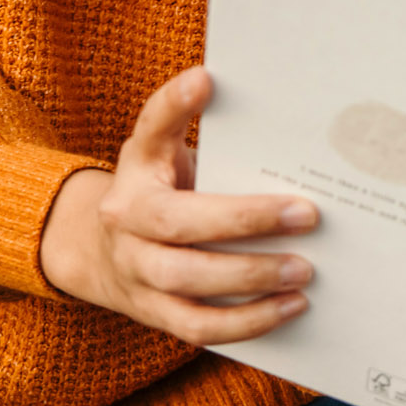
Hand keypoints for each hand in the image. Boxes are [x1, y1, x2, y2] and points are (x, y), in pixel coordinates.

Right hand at [39, 66, 318, 343]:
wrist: (97, 250)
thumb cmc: (152, 188)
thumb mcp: (157, 149)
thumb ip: (182, 119)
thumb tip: (211, 78)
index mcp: (134, 175)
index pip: (150, 135)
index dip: (174, 106)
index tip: (205, 80)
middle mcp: (126, 226)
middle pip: (180, 226)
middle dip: (247, 220)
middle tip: (308, 214)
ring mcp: (136, 275)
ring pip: (189, 285)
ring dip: (252, 281)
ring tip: (305, 272)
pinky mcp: (154, 314)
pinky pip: (199, 328)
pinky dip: (248, 323)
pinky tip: (291, 307)